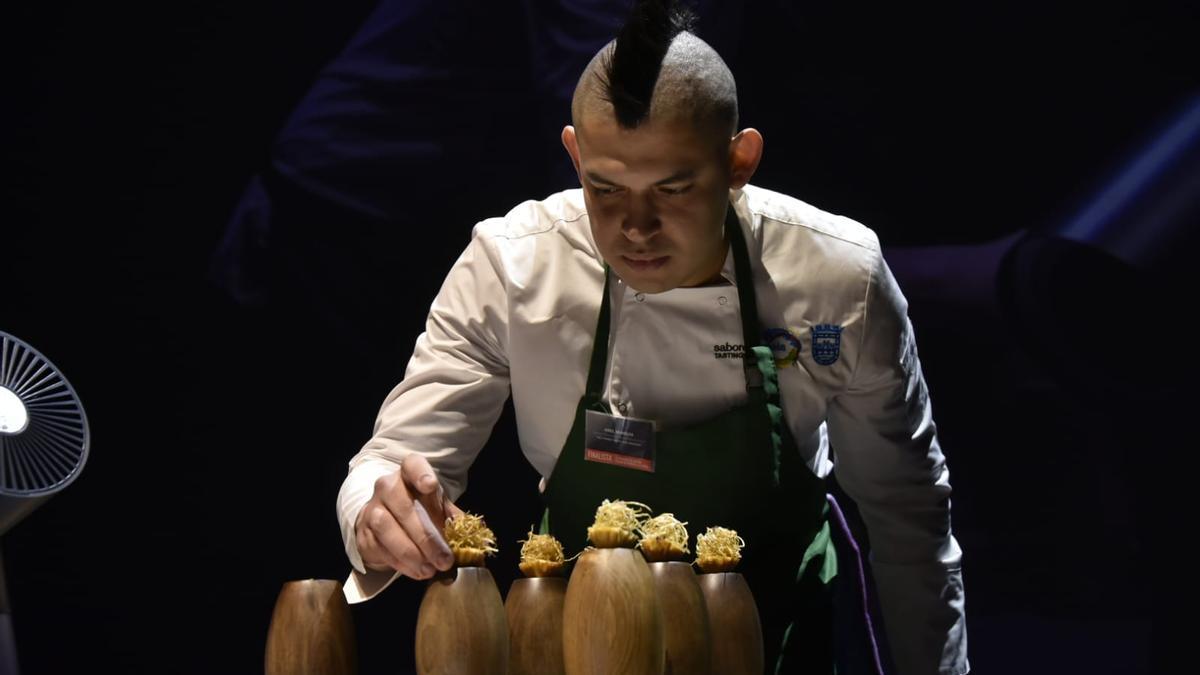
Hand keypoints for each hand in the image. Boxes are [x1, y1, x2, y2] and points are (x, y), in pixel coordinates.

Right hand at [354, 454, 461, 578]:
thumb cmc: (418, 508)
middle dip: (426, 537)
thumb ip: (452, 515)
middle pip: (403, 506)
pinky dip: (399, 562)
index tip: (430, 485)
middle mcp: (386, 487)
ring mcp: (371, 508)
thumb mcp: (437, 506)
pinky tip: (415, 571)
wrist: (385, 519)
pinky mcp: (362, 532)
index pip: (412, 465)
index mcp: (409, 474)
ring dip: (410, 552)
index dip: (420, 473)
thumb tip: (468, 532)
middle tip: (444, 559)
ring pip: (386, 528)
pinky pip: (378, 547)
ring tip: (429, 569)